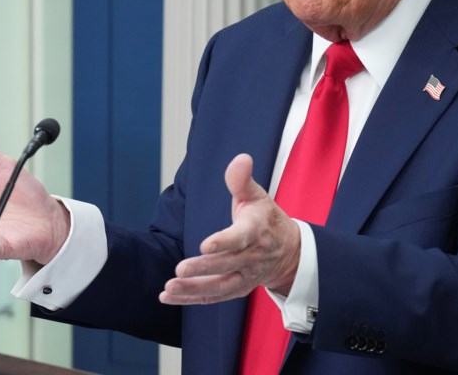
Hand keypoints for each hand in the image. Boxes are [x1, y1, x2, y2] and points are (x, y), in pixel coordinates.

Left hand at [159, 154, 300, 304]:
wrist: (289, 251)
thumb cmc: (266, 219)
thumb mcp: (258, 196)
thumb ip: (242, 180)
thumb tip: (241, 158)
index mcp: (256, 230)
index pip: (241, 238)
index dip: (224, 242)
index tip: (205, 245)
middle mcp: (252, 256)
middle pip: (227, 265)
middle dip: (203, 268)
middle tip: (180, 269)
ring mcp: (246, 276)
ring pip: (220, 286)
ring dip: (193, 288)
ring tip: (170, 287)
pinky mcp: (238, 288)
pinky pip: (214, 297)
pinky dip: (191, 299)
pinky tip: (168, 296)